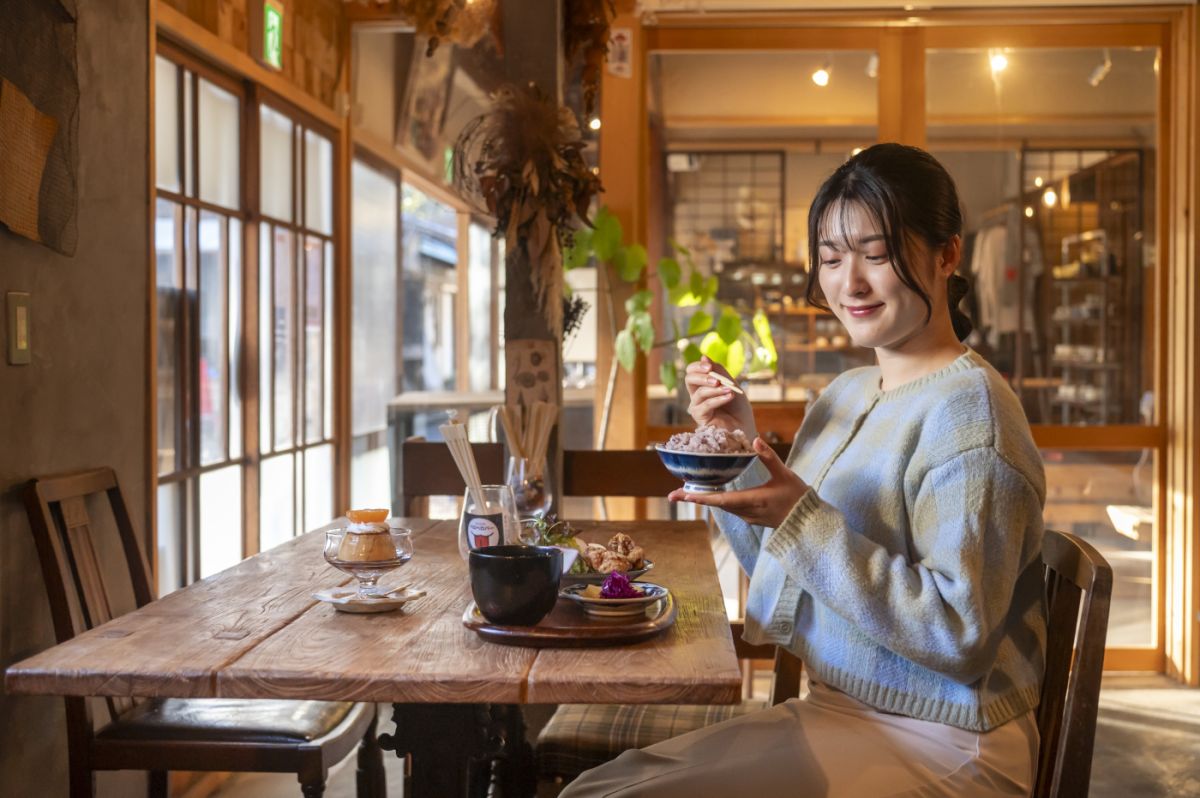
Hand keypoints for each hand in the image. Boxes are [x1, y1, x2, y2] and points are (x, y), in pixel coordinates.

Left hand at [668, 437, 808, 527]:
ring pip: (722, 507)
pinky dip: (718, 502)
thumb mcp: (784, 473)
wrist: (808, 521)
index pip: (722, 500)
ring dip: (705, 500)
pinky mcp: (752, 519)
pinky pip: (730, 509)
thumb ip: (769, 456)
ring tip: (685, 493)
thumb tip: (755, 439)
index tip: (684, 495)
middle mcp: (747, 512)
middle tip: (673, 494)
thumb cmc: (798, 496)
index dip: (702, 497)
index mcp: (754, 500)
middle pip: (716, 504)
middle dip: (695, 498)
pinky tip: (710, 495)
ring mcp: (749, 517)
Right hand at [683, 357, 755, 436]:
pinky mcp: (700, 418)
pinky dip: (718, 399)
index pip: (692, 371)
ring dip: (715, 389)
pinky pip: (705, 405)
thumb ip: (719, 372)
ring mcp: (697, 407)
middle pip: (689, 379)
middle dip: (702, 376)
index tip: (708, 365)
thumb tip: (703, 356)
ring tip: (729, 390)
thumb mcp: (731, 385)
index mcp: (703, 386)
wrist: (745, 428)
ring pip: (699, 393)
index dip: (698, 366)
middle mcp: (697, 396)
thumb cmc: (739, 408)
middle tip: (716, 379)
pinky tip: (729, 396)